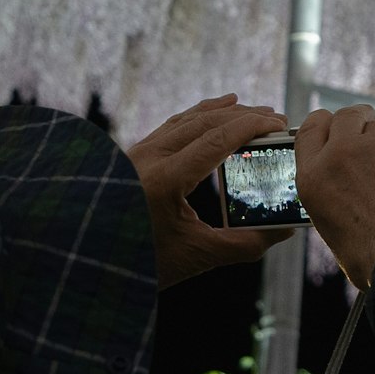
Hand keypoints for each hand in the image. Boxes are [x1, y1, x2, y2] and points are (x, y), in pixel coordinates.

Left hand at [125, 96, 291, 287]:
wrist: (91, 260)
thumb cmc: (140, 262)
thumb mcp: (195, 256)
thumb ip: (242, 245)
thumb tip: (284, 232)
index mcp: (164, 179)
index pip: (216, 139)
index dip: (252, 127)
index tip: (278, 124)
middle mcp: (148, 158)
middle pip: (205, 122)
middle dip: (244, 116)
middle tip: (276, 119)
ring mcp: (137, 153)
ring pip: (187, 120)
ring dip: (223, 113)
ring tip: (253, 112)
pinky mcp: (133, 156)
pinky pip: (170, 126)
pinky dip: (197, 116)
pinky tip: (214, 110)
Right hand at [296, 104, 374, 286]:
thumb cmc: (369, 255)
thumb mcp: (329, 223)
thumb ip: (332, 191)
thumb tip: (346, 185)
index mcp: (314, 176)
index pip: (311, 128)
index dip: (322, 124)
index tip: (330, 127)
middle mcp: (342, 156)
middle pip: (346, 115)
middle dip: (355, 122)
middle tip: (362, 136)